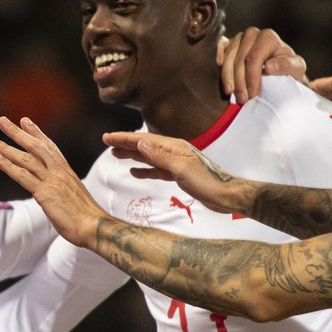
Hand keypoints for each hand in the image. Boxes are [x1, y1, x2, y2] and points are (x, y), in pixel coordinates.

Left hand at [0, 117, 107, 249]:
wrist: (93, 225)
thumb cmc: (85, 216)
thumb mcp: (74, 196)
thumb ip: (62, 190)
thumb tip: (52, 193)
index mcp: (66, 171)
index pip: (49, 146)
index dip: (36, 132)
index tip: (25, 121)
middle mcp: (58, 171)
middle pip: (34, 146)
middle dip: (17, 132)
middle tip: (1, 121)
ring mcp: (51, 180)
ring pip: (25, 158)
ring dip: (5, 147)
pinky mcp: (45, 193)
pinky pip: (23, 176)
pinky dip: (9, 166)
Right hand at [104, 131, 255, 214]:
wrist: (225, 194)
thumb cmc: (207, 181)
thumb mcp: (180, 169)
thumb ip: (160, 156)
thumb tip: (140, 143)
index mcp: (173, 147)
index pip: (143, 140)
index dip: (124, 138)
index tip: (108, 137)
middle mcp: (173, 152)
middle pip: (144, 146)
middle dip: (125, 144)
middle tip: (106, 142)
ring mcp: (175, 163)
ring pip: (148, 157)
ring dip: (132, 155)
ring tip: (115, 155)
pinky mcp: (178, 175)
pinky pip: (156, 170)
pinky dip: (144, 169)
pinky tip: (135, 172)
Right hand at [218, 27, 305, 103]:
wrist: (282, 71)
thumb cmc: (290, 70)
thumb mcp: (296, 68)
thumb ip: (287, 66)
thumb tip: (269, 66)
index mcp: (268, 37)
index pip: (253, 58)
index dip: (251, 78)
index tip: (252, 95)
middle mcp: (253, 34)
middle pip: (239, 59)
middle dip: (239, 81)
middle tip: (242, 99)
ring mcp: (240, 37)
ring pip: (228, 57)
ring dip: (228, 77)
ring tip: (231, 93)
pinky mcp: (231, 42)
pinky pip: (221, 47)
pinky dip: (219, 57)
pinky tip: (219, 67)